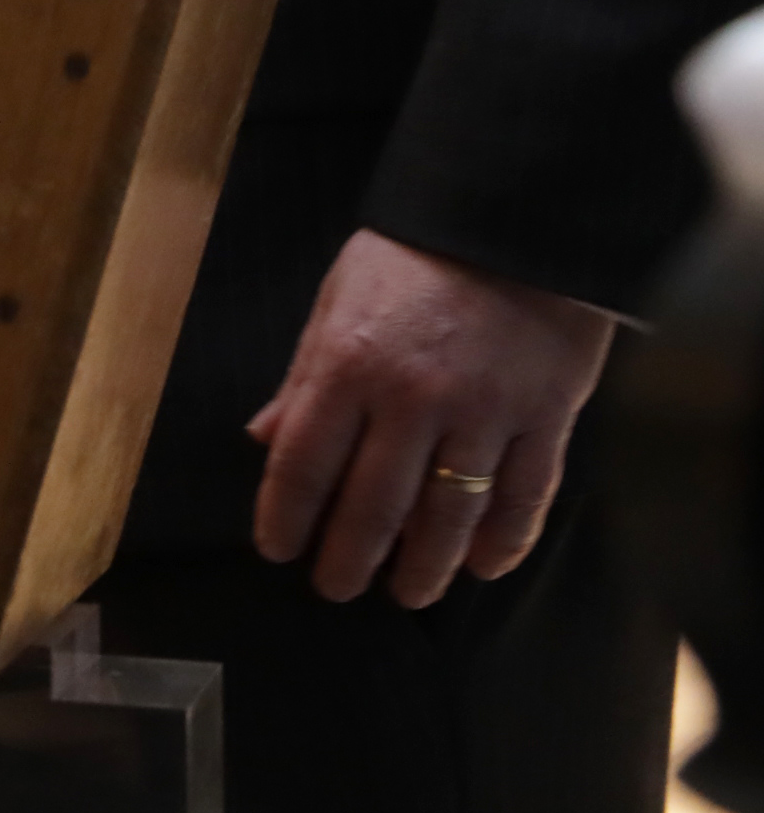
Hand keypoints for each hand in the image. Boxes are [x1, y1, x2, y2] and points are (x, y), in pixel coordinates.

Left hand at [248, 228, 616, 606]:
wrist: (512, 218)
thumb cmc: (411, 259)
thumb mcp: (335, 302)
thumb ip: (303, 379)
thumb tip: (264, 440)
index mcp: (347, 364)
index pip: (303, 462)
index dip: (286, 516)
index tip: (276, 551)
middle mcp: (413, 397)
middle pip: (375, 504)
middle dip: (350, 558)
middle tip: (335, 590)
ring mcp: (486, 410)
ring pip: (452, 514)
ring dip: (426, 565)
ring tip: (407, 594)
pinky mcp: (548, 415)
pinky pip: (527, 495)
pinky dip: (507, 540)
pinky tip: (486, 567)